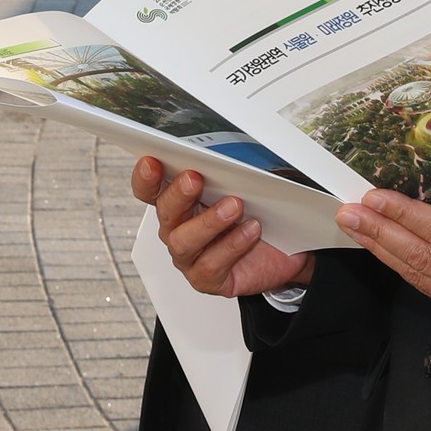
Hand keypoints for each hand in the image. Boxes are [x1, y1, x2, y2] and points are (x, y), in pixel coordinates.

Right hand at [130, 156, 313, 299]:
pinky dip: (232, 245)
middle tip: (195, 179)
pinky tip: (250, 230)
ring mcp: (190, 257)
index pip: (150, 189)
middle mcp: (178, 229)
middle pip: (165, 212)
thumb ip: (227, 174)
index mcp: (179, 202)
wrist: (284, 252)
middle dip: (178, 194)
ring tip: (234, 206)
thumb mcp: (243, 188)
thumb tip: (229, 152)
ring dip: (208, 222)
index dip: (145, 177)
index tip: (151, 161)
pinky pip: (211, 264)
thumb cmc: (256, 216)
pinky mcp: (207, 279)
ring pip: (183, 241)